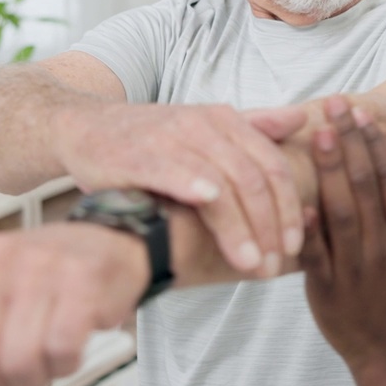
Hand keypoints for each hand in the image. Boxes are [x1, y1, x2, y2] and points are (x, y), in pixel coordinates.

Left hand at [0, 222, 147, 385]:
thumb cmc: (37, 281)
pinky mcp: (80, 278)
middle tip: (10, 370)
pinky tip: (66, 346)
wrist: (99, 245)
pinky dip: (65, 363)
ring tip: (40, 356)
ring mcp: (36, 265)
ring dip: (33, 377)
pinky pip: (61, 349)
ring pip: (16, 361)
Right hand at [53, 102, 307, 276]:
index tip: (296, 246)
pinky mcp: (139, 153)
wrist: (85, 129)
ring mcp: (172, 137)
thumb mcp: (204, 128)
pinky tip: (210, 208)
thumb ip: (254, 126)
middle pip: (253, 179)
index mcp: (226, 120)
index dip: (289, 208)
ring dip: (240, 227)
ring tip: (251, 264)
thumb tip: (301, 121)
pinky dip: (195, 186)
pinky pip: (174, 170)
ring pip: (222, 182)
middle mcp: (204, 125)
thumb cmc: (149, 139)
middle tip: (276, 265)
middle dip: (270, 227)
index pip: (273, 166)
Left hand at [300, 96, 385, 371]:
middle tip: (336, 106)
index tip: (361, 114)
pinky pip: (315, 254)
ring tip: (320, 134)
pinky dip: (308, 228)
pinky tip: (300, 200)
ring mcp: (356, 271)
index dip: (375, 144)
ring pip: (341, 212)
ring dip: (330, 170)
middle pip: (365, 186)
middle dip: (350, 142)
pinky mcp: (327, 290)